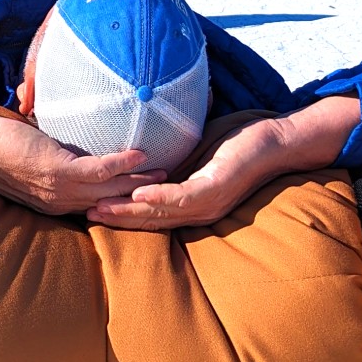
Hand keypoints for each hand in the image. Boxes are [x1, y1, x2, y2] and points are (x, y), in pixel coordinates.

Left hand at [0, 93, 164, 214]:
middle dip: (142, 196)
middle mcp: (62, 203)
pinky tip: (141, 154)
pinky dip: (121, 162)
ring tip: (165, 170)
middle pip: (112, 203)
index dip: (126, 201)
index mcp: (57, 204)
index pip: (100, 207)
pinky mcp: (57, 170)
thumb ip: (59, 160)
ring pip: (111, 189)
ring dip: (140, 180)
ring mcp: (60, 190)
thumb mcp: (35, 163)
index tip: (150, 192)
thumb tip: (75, 144)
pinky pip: (98, 169)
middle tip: (170, 186)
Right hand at [87, 94, 361, 230]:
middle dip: (115, 218)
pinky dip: (159, 197)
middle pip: (149, 221)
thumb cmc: (239, 144)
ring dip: (128, 212)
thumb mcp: (198, 152)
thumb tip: (146, 143)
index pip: (150, 214)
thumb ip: (173, 156)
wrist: (279, 141)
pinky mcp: (217, 189)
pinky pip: (183, 197)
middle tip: (83, 214)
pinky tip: (138, 194)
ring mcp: (208, 203)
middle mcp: (198, 211)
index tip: (90, 207)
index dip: (120, 214)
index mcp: (192, 203)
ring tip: (99, 209)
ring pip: (161, 214)